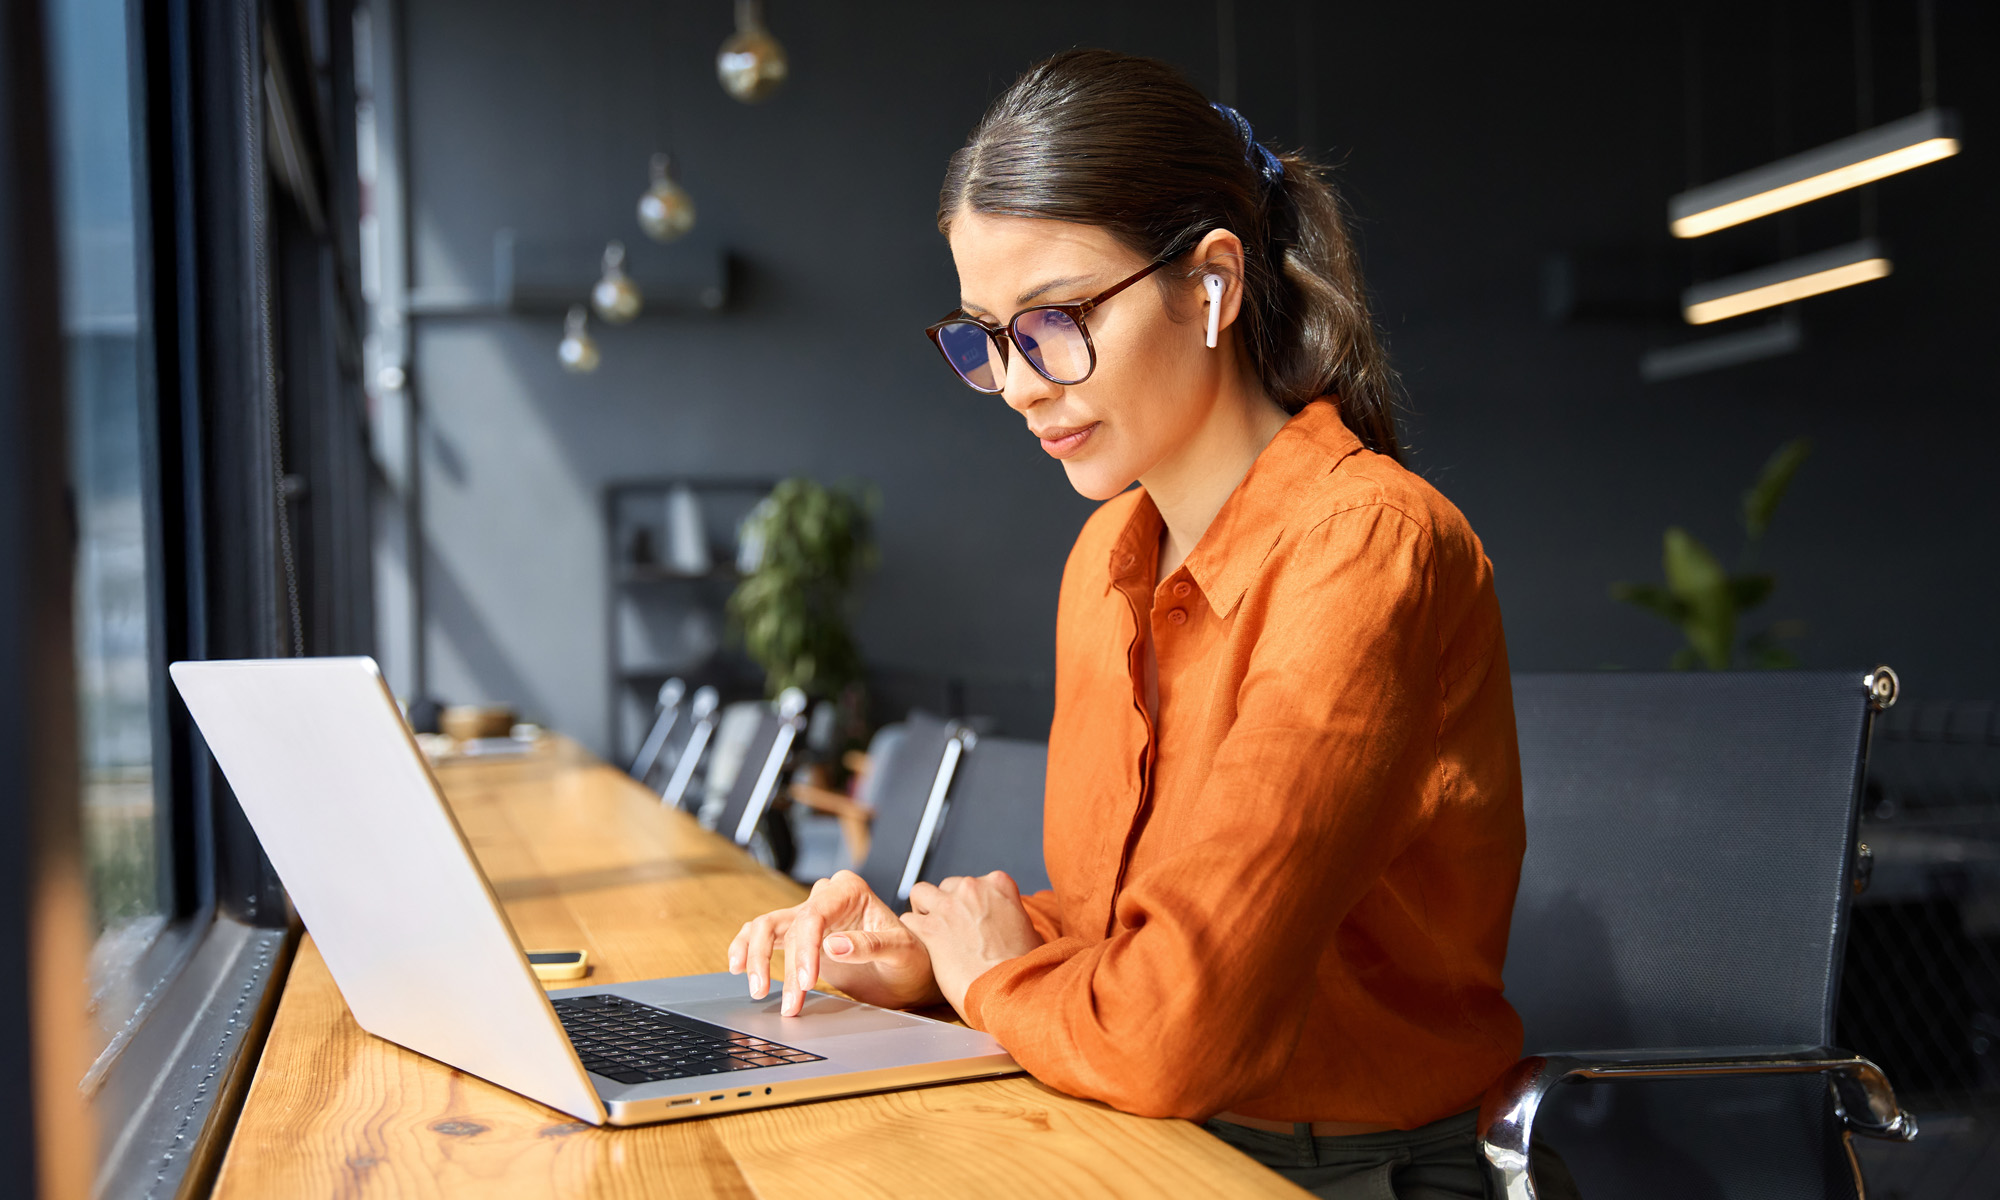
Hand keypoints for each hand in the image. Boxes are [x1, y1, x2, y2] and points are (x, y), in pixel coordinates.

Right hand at [728, 869, 942, 1016]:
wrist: (910, 973)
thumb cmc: (912, 958)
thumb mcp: (900, 952)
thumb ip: (868, 945)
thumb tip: (832, 945)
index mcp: (849, 890)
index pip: (813, 915)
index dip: (804, 950)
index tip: (804, 983)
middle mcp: (826, 896)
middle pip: (784, 922)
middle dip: (774, 962)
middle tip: (780, 999)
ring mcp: (810, 914)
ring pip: (766, 926)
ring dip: (756, 958)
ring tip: (757, 991)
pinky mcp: (800, 935)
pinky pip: (764, 935)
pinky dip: (747, 948)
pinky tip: (738, 966)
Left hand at [901, 871, 1044, 1020]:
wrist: (1009, 988)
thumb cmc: (1021, 967)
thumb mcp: (1030, 932)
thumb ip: (1012, 918)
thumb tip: (1010, 926)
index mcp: (999, 885)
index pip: (975, 882)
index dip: (970, 903)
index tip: (972, 918)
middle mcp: (972, 889)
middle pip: (947, 886)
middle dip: (948, 906)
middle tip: (953, 929)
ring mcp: (948, 906)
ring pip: (921, 893)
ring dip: (924, 910)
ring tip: (932, 931)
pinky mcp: (930, 928)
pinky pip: (909, 921)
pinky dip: (913, 932)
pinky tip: (923, 945)